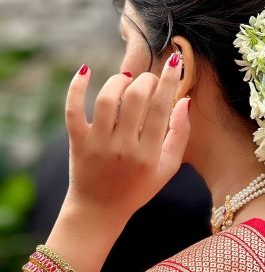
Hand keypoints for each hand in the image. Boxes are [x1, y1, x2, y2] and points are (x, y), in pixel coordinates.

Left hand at [64, 54, 189, 222]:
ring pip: (108, 99)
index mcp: (149, 154)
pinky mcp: (77, 142)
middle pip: (136, 98)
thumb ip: (180, 135)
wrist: (100, 210)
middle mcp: (123, 147)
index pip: (161, 108)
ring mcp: (98, 144)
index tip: (175, 62)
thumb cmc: (139, 187)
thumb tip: (184, 101)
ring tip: (126, 80)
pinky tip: (85, 70)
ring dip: (119, 81)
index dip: (169, 80)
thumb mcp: (168, 168)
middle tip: (149, 80)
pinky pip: (73, 110)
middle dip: (146, 80)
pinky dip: (76, 88)